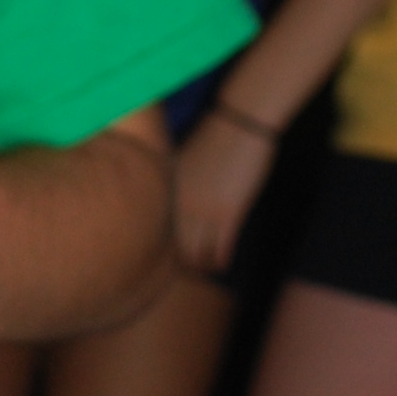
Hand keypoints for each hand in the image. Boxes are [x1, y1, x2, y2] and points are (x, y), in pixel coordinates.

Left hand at [172, 102, 274, 274]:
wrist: (240, 123)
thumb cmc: (213, 137)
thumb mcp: (183, 160)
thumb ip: (174, 182)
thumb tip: (167, 196)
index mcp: (167, 189)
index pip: (157, 230)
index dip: (161, 248)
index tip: (163, 260)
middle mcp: (181, 203)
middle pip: (175, 247)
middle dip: (181, 263)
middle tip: (186, 272)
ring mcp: (205, 209)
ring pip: (197, 251)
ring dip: (202, 264)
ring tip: (206, 270)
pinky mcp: (230, 211)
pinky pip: (221, 246)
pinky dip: (221, 259)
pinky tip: (222, 264)